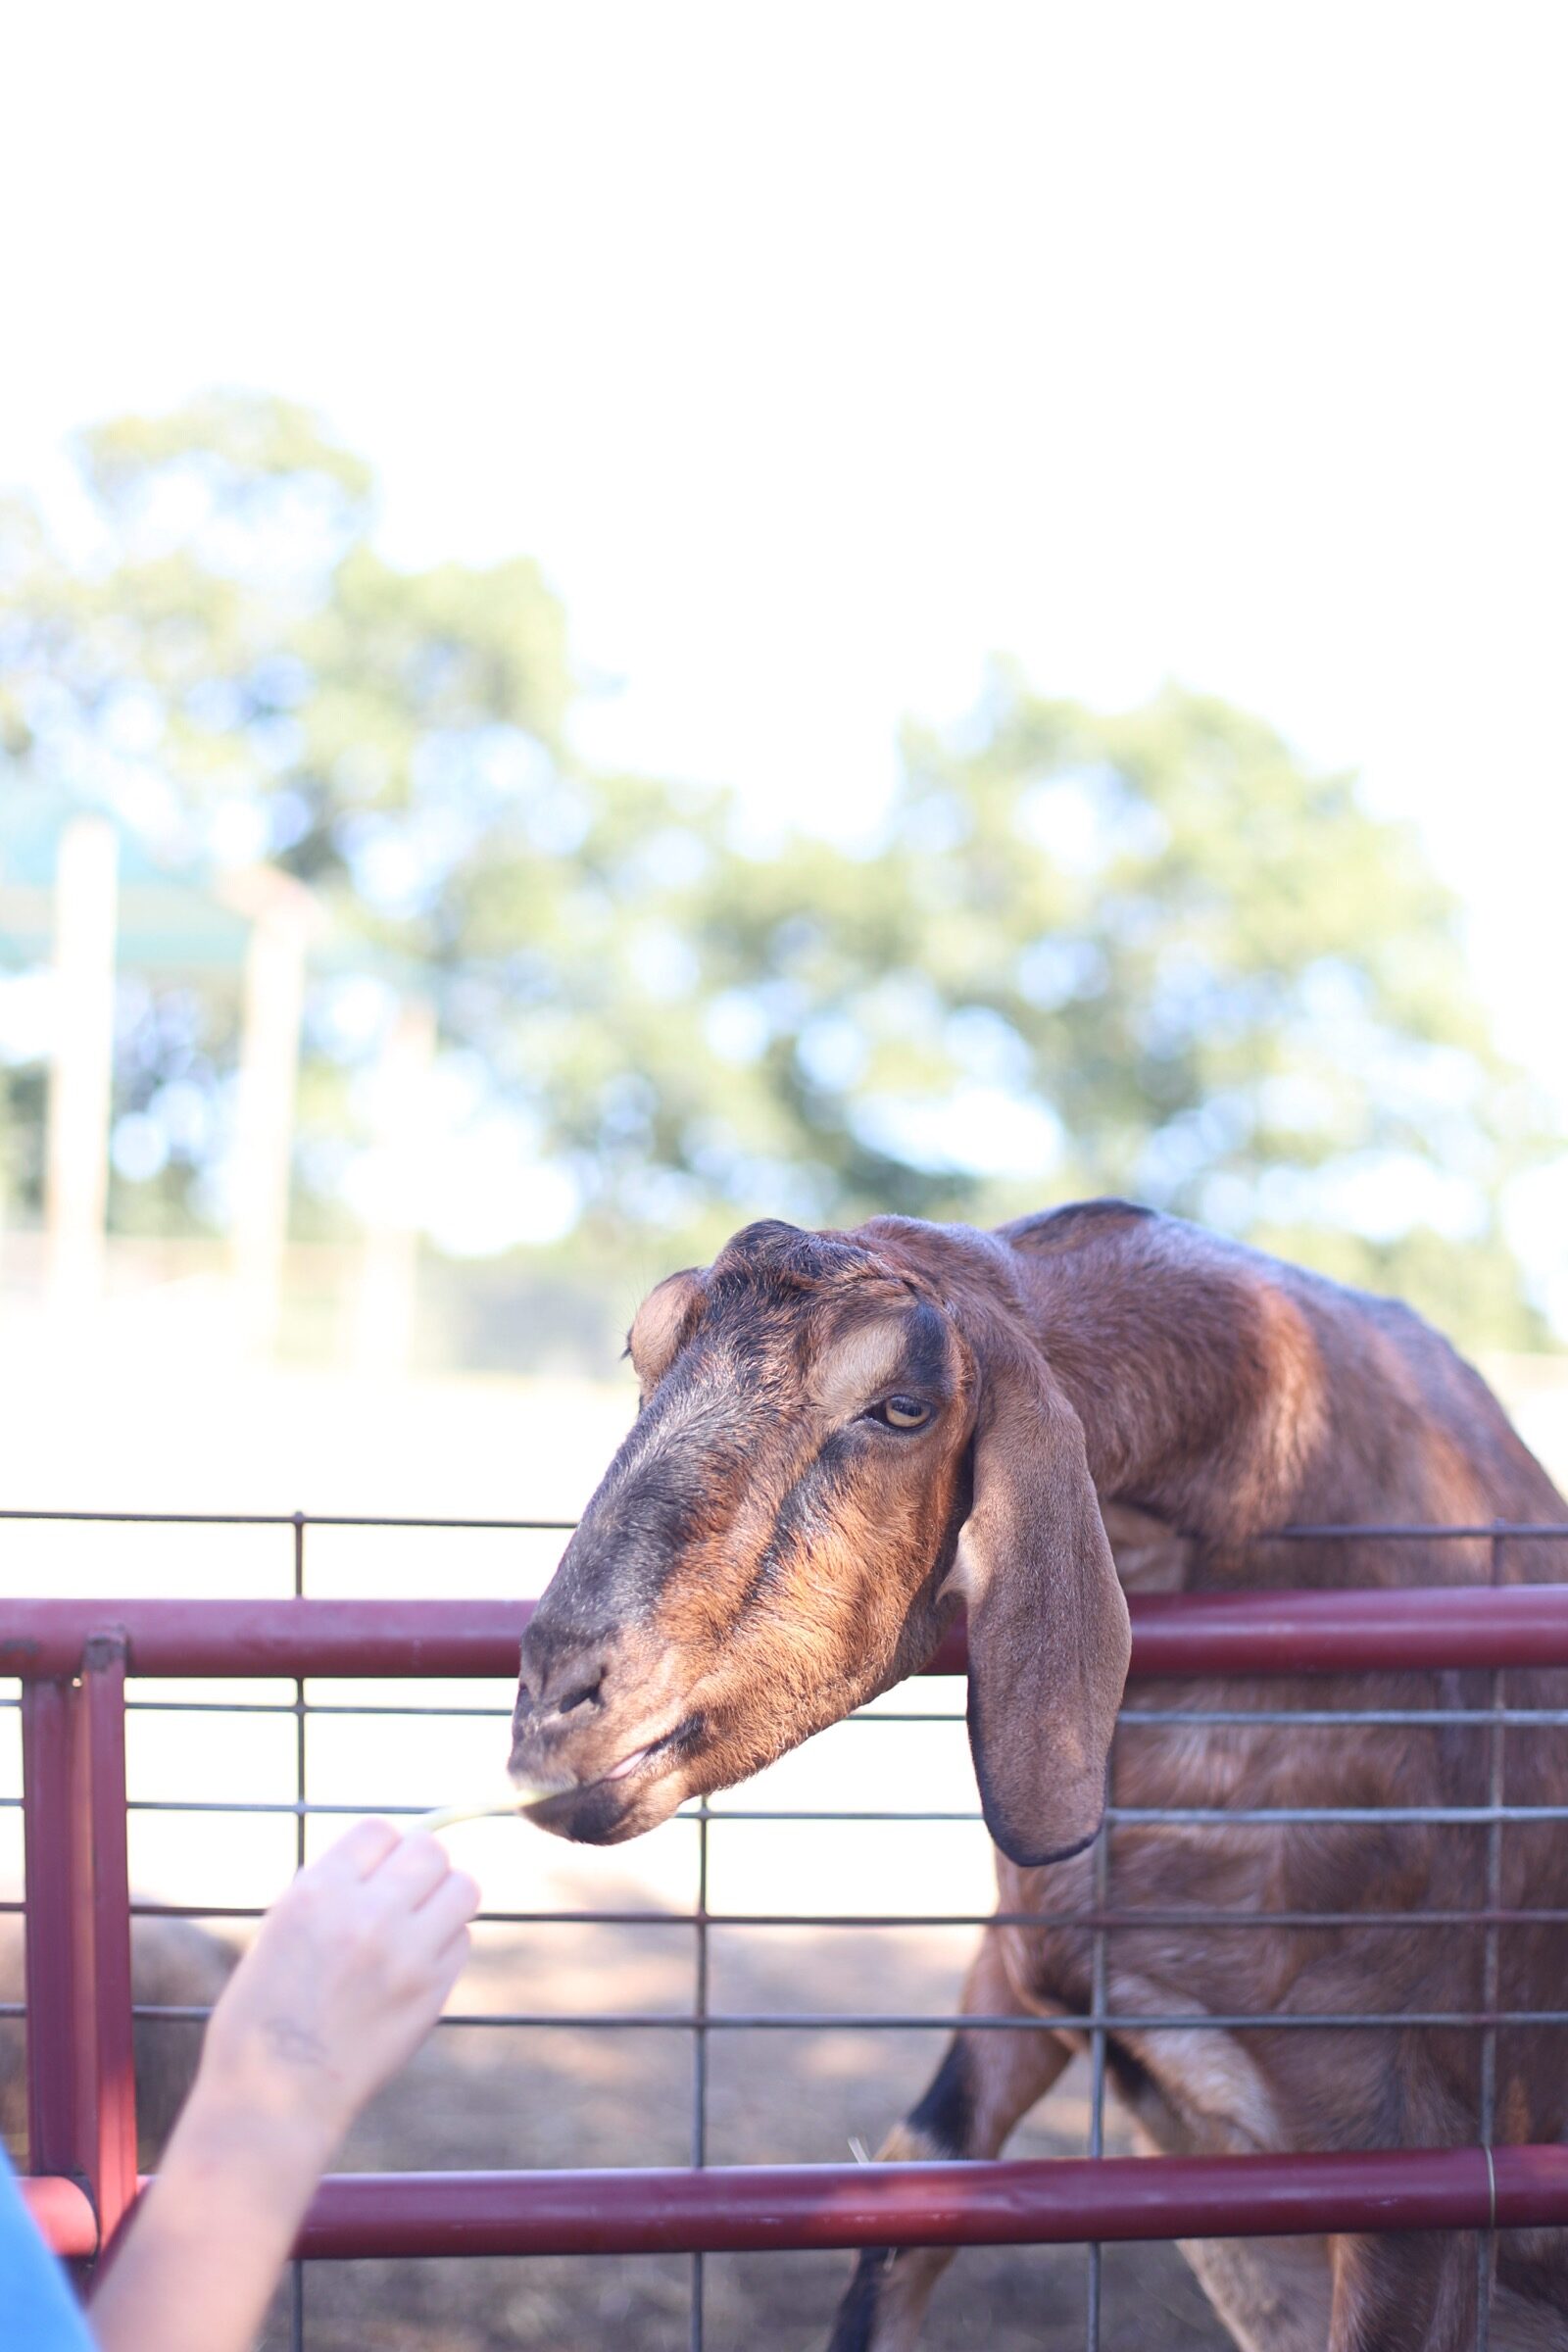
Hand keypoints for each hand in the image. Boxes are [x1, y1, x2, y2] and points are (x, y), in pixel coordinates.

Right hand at [194, 1818, 478, 2157]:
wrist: (275, 2100)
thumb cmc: (264, 2016)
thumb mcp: (278, 1932)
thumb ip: (329, 1890)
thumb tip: (377, 1858)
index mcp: (318, 1894)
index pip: (378, 1830)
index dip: (379, 1847)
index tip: (375, 1868)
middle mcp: (367, 1915)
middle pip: (430, 1850)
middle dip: (419, 1865)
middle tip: (403, 1893)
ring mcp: (406, 1955)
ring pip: (463, 1888)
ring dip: (444, 1897)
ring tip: (420, 1921)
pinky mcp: (433, 1992)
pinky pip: (462, 1940)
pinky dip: (446, 1943)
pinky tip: (416, 1964)